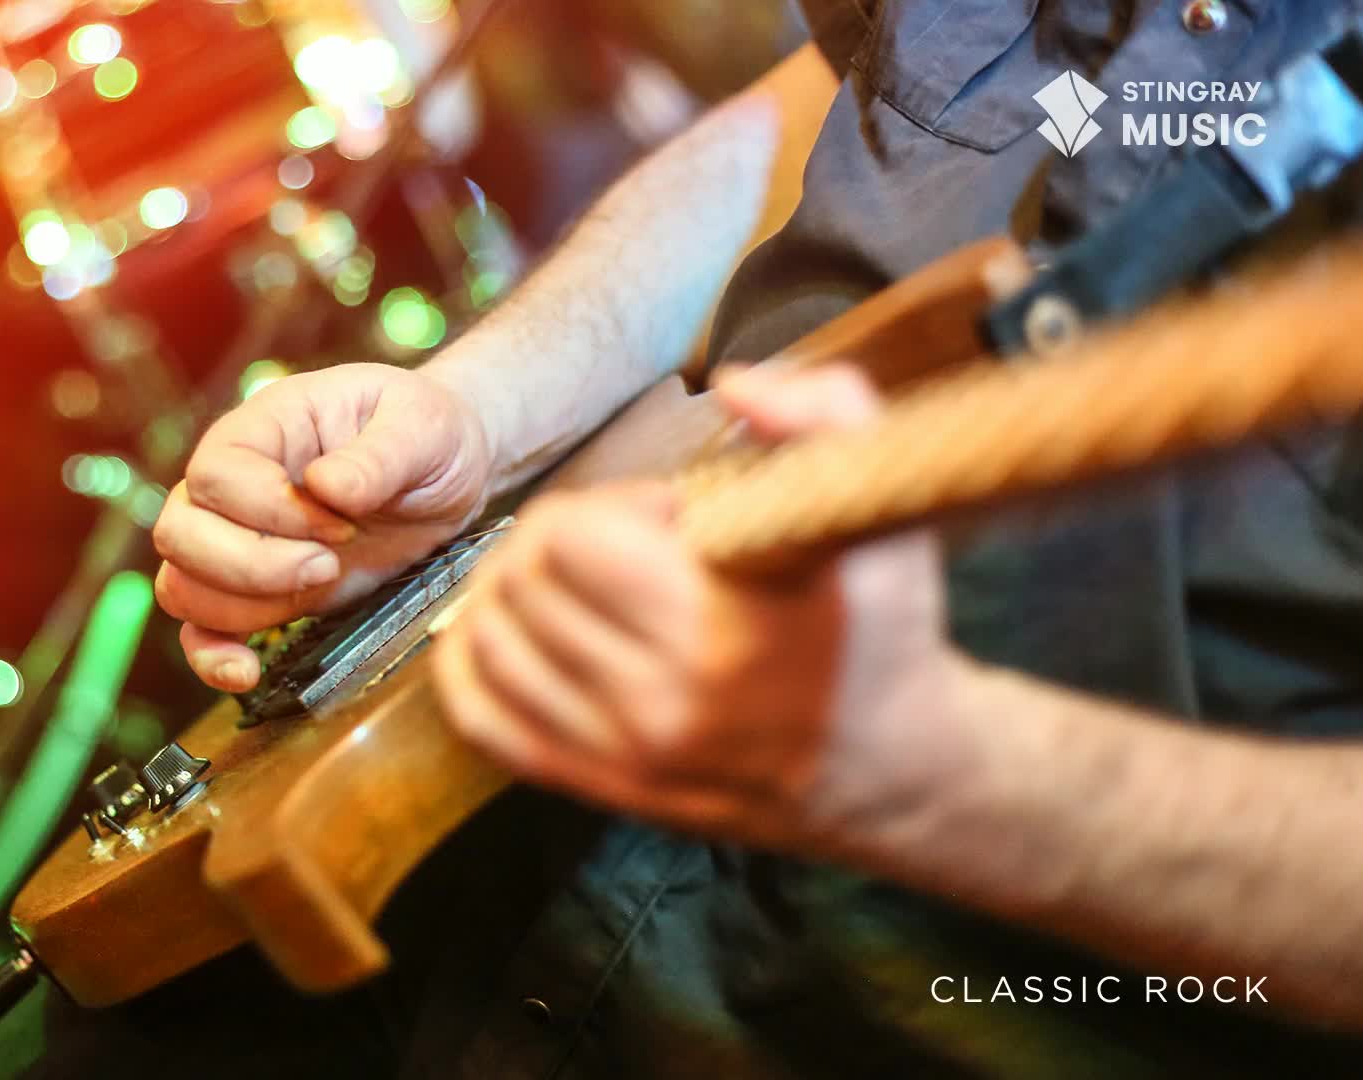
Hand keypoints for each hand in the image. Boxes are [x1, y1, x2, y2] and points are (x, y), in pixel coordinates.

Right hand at [155, 363, 493, 691]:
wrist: (446, 476)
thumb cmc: (426, 434)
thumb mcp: (421, 427)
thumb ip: (378, 455)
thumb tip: (326, 487)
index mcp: (260, 428)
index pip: (216, 476)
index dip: (271, 512)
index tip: (342, 524)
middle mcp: (230, 485)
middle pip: (179, 535)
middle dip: (253, 565)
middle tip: (329, 564)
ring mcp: (237, 541)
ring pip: (182, 587)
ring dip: (244, 607)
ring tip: (323, 584)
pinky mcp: (258, 593)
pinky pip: (199, 632)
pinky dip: (212, 658)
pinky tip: (249, 674)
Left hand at [431, 364, 967, 848]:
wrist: (890, 766)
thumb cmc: (877, 622)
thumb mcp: (877, 506)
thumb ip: (823, 412)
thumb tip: (731, 384)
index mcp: (717, 626)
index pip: (569, 538)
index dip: (606, 506)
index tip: (662, 519)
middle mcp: (658, 702)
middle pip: (520, 583)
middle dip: (554, 543)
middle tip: (618, 549)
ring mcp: (620, 754)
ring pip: (488, 644)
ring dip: (509, 594)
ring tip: (572, 585)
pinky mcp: (598, 787)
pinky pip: (482, 720)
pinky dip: (472, 664)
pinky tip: (508, 630)